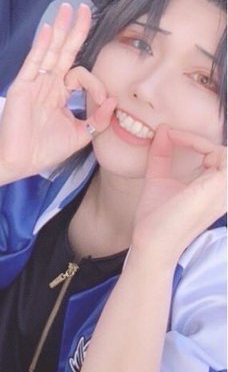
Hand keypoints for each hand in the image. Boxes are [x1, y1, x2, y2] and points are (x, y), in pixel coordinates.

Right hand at [0, 3, 115, 179]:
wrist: (18, 161)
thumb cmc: (44, 150)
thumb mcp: (80, 135)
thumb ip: (97, 119)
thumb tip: (113, 100)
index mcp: (60, 94)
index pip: (80, 75)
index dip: (96, 83)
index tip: (104, 100)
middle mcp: (48, 84)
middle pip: (64, 51)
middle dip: (75, 30)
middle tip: (84, 8)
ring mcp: (35, 82)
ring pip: (50, 50)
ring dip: (60, 28)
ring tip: (68, 8)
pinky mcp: (23, 86)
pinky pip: (34, 61)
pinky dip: (41, 45)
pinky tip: (49, 29)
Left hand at [131, 126, 225, 266]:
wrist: (151, 242)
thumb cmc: (156, 218)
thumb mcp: (159, 178)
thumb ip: (162, 155)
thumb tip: (163, 129)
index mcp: (213, 190)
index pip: (215, 155)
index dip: (192, 140)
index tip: (167, 135)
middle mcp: (223, 192)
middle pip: (223, 154)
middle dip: (196, 139)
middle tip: (171, 136)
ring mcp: (223, 191)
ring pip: (226, 154)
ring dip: (199, 141)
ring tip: (177, 138)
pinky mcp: (216, 188)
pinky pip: (224, 156)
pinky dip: (200, 144)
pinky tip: (179, 142)